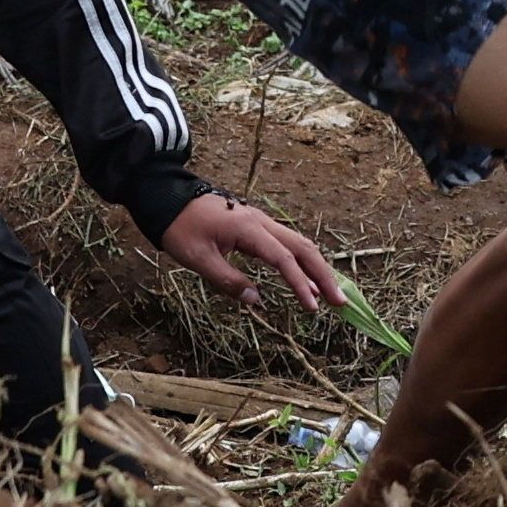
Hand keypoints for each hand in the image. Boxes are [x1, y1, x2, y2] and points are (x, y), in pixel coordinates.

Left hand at [160, 191, 350, 311]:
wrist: (167, 198)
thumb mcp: (199, 259)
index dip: (299, 285)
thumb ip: (229, 280)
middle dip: (323, 275)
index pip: (284, 260)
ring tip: (330, 295)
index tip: (312, 308)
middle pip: (303, 248)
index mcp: (249, 230)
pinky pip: (285, 244)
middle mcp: (262, 223)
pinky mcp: (255, 227)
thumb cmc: (180, 228)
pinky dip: (300, 263)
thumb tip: (256, 300)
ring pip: (298, 245)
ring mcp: (261, 222)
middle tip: (339, 302)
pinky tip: (304, 281)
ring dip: (315, 269)